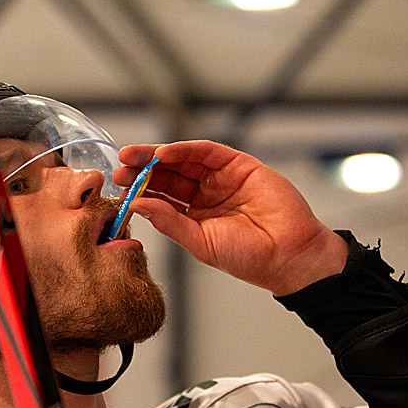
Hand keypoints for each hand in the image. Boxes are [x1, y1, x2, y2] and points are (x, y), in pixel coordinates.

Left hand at [114, 141, 348, 295]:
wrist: (288, 255)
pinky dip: (185, 149)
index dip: (139, 190)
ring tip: (132, 157)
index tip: (118, 187)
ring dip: (156, 156)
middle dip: (142, 170)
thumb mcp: (200, 243)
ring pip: (183, 161)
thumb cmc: (248, 257)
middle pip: (167, 176)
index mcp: (193, 217)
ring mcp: (221, 179)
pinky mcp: (239, 165)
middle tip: (119, 166)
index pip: (161, 198)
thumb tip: (138, 206)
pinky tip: (164, 153)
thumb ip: (170, 223)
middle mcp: (205, 195)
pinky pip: (207, 152)